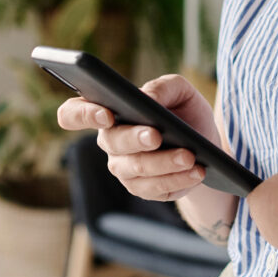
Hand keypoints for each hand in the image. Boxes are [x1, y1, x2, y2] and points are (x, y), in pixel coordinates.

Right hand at [56, 74, 217, 201]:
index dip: (83, 114)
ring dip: (164, 162)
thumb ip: (162, 87)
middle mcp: (109, 141)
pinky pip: (155, 188)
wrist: (204, 143)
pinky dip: (178, 179)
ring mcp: (122, 168)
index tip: (106, 113)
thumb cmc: (184, 111)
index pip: (73, 113)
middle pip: (111, 142)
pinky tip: (196, 171)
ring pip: (137, 168)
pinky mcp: (141, 188)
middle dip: (135, 138)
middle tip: (156, 135)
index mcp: (107, 110)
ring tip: (189, 156)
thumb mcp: (180, 90)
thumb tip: (148, 98)